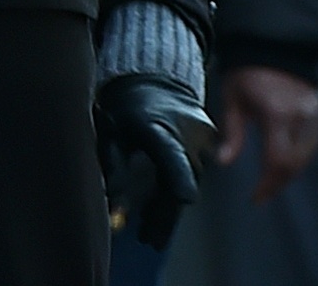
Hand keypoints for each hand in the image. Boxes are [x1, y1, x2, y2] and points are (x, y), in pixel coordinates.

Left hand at [96, 76, 216, 249]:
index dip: (179, 177)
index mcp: (161, 128)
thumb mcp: (112, 132)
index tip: (185, 197)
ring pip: (189, 178)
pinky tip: (159, 208)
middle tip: (148, 240)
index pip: (173, 156)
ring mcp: (200, 135)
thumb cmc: (127, 104)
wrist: (156, 77)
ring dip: (170, 205)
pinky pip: (193, 168)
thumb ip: (112, 166)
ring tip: (149, 232)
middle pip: (181, 179)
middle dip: (165, 214)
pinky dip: (177, 188)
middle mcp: (187, 133)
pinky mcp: (206, 138)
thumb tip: (111, 205)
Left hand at [215, 66, 317, 202]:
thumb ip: (231, 133)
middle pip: (296, 162)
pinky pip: (312, 140)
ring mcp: (313, 111)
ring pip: (308, 153)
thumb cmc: (247, 69)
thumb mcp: (233, 98)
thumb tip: (224, 162)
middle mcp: (300, 116)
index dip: (268, 184)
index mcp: (277, 115)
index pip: (278, 161)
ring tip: (274, 180)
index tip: (255, 197)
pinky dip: (301, 155)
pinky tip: (288, 160)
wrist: (272, 38)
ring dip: (292, 171)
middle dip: (279, 182)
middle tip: (264, 193)